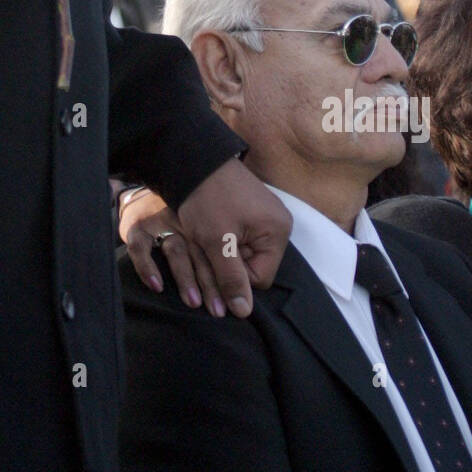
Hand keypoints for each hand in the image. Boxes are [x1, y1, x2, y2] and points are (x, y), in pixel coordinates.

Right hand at [119, 188, 231, 316]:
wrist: (156, 177)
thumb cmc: (189, 211)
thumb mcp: (212, 227)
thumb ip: (228, 258)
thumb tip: (242, 295)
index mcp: (208, 224)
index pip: (223, 253)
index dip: (230, 279)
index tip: (237, 305)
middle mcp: (187, 224)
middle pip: (201, 257)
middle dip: (210, 286)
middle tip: (218, 312)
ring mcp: (163, 224)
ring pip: (177, 252)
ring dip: (185, 278)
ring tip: (194, 302)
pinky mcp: (139, 227)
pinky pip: (140, 247)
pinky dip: (147, 266)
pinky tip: (156, 286)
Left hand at [177, 158, 291, 318]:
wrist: (193, 158)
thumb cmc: (207, 198)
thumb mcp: (217, 241)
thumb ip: (232, 278)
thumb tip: (244, 313)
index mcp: (278, 232)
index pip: (260, 278)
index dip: (234, 277)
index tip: (214, 258)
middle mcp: (277, 225)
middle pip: (253, 267)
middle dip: (227, 264)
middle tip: (205, 247)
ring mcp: (264, 218)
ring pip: (242, 254)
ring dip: (221, 252)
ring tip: (205, 235)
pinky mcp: (250, 212)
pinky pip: (239, 239)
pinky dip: (221, 239)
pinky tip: (208, 227)